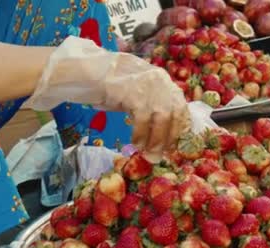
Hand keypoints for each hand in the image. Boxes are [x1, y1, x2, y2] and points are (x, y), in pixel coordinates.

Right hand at [22, 37, 190, 160]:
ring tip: (148, 153)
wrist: (88, 71)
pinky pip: (142, 119)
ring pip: (161, 118)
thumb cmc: (111, 85)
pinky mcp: (133, 92)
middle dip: (169, 137)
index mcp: (163, 80)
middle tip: (161, 154)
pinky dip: (141, 134)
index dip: (180, 127)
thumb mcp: (137, 93)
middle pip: (174, 113)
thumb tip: (162, 135)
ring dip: (156, 139)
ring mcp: (147, 85)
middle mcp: (160, 81)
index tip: (175, 144)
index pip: (181, 105)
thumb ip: (151, 107)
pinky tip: (135, 142)